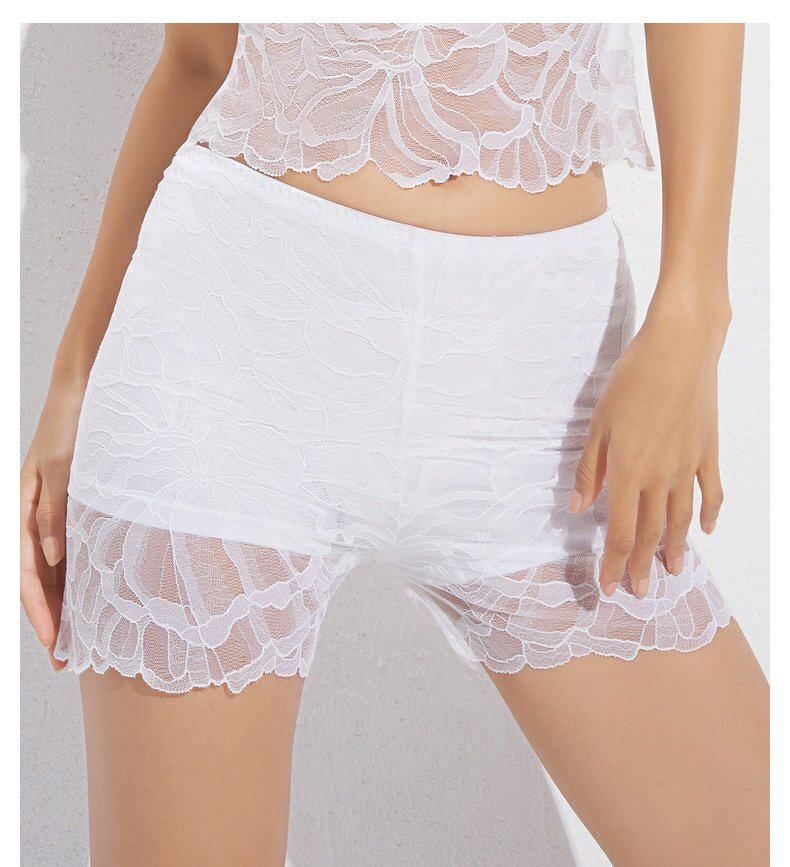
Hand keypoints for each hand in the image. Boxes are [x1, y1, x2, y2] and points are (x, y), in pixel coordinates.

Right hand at [20, 380, 85, 668]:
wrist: (84, 395)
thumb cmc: (72, 428)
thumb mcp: (63, 469)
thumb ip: (55, 513)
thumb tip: (51, 559)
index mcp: (23, 511)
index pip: (25, 574)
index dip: (38, 610)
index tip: (53, 641)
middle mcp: (34, 519)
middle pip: (36, 580)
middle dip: (48, 619)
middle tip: (64, 657)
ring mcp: (51, 516)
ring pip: (51, 572)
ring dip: (60, 605)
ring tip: (75, 638)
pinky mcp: (70, 510)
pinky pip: (67, 553)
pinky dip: (72, 579)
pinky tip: (85, 598)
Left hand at [569, 299, 728, 598]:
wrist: (679, 349)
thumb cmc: (631, 381)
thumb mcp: (598, 425)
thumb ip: (590, 470)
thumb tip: (579, 509)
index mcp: (628, 472)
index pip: (621, 532)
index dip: (614, 564)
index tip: (609, 588)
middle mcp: (660, 476)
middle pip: (652, 533)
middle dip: (643, 565)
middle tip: (641, 591)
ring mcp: (689, 465)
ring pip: (682, 518)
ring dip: (677, 548)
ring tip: (674, 572)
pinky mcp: (708, 450)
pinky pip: (711, 491)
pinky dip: (709, 513)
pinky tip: (706, 530)